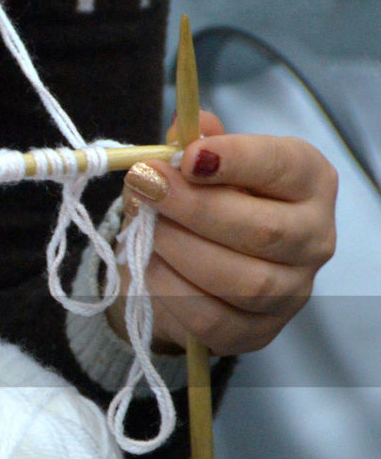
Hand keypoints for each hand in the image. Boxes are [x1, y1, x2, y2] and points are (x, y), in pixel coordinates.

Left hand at [110, 112, 336, 354]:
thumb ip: (192, 146)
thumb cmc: (202, 204)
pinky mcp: (257, 332)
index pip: (286, 167)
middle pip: (265, 230)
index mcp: (308, 182)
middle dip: (195, 208)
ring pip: (243, 281)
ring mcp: (291, 291)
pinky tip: (148, 269)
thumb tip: (186, 126)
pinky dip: (172, 293)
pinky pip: (214, 320)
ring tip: (145, 231)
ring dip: (181, 252)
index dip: (238, 160)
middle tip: (146, 188)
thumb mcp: (194, 168)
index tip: (188, 156)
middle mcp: (313, 236)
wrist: (187, 269)